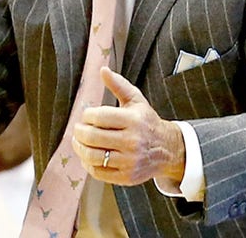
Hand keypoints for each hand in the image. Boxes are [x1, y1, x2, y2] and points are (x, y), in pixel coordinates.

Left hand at [73, 67, 184, 186]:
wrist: (167, 149)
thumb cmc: (147, 122)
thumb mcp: (136, 100)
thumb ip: (118, 85)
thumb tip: (103, 70)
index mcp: (133, 120)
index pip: (99, 117)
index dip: (87, 116)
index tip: (86, 115)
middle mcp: (132, 141)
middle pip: (92, 138)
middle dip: (79, 132)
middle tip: (78, 129)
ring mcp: (129, 161)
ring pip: (93, 156)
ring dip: (80, 148)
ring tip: (79, 142)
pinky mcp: (126, 177)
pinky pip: (98, 172)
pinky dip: (88, 164)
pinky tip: (88, 156)